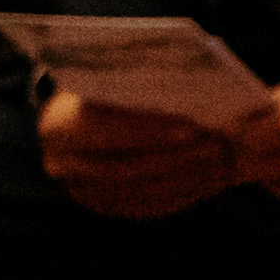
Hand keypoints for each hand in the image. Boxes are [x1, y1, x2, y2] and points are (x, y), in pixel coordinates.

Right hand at [36, 86, 252, 220]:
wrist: (94, 113)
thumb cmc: (115, 83)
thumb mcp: (121, 74)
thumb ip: (141, 78)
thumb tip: (190, 82)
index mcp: (56, 124)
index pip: (97, 130)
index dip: (146, 130)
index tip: (191, 126)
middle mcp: (60, 164)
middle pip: (122, 168)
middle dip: (173, 157)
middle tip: (218, 144)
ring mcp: (81, 190)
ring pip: (139, 190)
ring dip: (185, 174)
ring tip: (224, 156)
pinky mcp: (106, 205)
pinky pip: (148, 205)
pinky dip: (184, 190)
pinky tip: (214, 175)